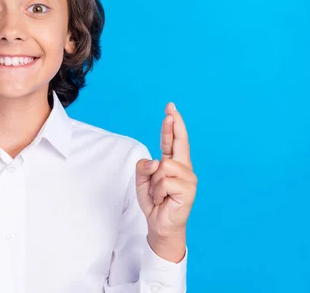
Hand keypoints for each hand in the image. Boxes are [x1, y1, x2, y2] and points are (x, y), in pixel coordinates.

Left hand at [135, 102, 196, 260]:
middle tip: (170, 111)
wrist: (159, 224)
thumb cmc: (153, 201)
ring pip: (164, 166)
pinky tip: (163, 199)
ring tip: (158, 194)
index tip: (170, 108)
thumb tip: (157, 161)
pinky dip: (158, 191)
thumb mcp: (141, 181)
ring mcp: (188, 178)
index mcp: (172, 163)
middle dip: (174, 126)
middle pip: (179, 142)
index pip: (172, 140)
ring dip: (154, 183)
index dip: (172, 124)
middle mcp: (183, 167)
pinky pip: (165, 181)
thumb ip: (144, 167)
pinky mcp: (189, 190)